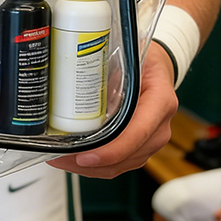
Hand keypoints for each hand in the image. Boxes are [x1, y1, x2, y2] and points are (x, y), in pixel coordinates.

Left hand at [48, 41, 176, 177]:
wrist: (159, 66)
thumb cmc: (146, 59)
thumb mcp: (131, 53)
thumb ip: (110, 63)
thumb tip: (75, 70)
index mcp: (160, 101)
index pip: (138, 133)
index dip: (111, 151)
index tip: (85, 157)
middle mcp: (160, 125)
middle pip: (128, 156)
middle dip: (91, 164)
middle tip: (59, 158)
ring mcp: (152, 139)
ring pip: (122, 165)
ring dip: (90, 168)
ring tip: (60, 160)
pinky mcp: (141, 146)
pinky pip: (120, 163)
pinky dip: (96, 166)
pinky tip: (73, 160)